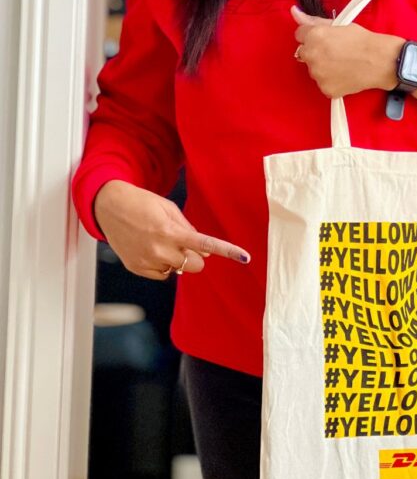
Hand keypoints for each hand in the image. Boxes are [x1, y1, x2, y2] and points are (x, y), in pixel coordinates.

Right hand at [93, 179, 250, 280]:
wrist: (109, 207)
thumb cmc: (142, 203)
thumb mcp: (169, 208)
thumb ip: (188, 229)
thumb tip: (204, 252)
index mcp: (170, 230)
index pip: (205, 245)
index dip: (227, 251)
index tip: (244, 257)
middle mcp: (159, 249)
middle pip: (195, 265)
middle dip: (196, 257)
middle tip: (185, 243)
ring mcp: (147, 261)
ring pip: (177, 270)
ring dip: (175, 259)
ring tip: (159, 241)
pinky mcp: (136, 268)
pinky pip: (161, 275)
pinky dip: (161, 265)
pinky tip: (151, 249)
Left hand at [290, 5, 403, 97]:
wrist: (380, 61)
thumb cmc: (363, 41)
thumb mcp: (339, 24)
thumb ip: (313, 20)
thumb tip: (294, 12)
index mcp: (314, 36)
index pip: (299, 35)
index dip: (313, 36)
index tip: (325, 39)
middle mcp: (312, 55)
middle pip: (304, 53)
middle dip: (316, 52)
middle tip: (335, 52)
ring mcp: (318, 74)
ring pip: (314, 69)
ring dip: (323, 67)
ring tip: (342, 63)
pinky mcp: (325, 89)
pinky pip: (323, 83)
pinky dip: (331, 80)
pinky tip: (344, 74)